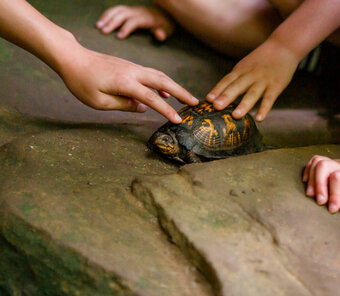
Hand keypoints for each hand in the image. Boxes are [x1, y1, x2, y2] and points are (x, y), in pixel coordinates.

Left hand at [58, 46, 197, 122]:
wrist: (73, 58)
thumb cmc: (82, 82)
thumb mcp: (99, 102)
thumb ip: (123, 106)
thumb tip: (143, 108)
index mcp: (126, 83)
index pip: (152, 98)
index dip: (166, 110)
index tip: (179, 120)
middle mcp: (133, 72)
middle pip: (163, 82)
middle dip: (181, 92)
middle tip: (195, 102)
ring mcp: (133, 67)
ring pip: (160, 76)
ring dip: (174, 86)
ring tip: (186, 98)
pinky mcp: (130, 66)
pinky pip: (152, 74)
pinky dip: (162, 83)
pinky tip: (165, 93)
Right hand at [96, 5, 174, 40]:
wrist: (165, 12)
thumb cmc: (166, 24)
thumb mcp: (168, 30)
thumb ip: (162, 33)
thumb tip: (160, 35)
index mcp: (147, 18)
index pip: (134, 21)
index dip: (127, 28)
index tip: (119, 36)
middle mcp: (138, 12)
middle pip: (122, 14)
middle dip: (112, 22)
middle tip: (103, 31)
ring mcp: (132, 10)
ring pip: (117, 10)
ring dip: (106, 17)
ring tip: (98, 26)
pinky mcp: (128, 10)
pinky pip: (116, 9)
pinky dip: (107, 14)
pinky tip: (100, 21)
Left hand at [206, 38, 300, 120]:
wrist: (283, 47)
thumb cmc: (263, 59)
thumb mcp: (246, 65)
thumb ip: (236, 78)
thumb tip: (221, 94)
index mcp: (241, 70)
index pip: (227, 80)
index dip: (217, 90)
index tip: (208, 100)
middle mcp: (250, 75)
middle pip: (236, 87)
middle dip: (226, 97)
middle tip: (216, 107)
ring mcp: (263, 81)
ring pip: (252, 94)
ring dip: (244, 105)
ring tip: (236, 116)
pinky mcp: (276, 86)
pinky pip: (269, 99)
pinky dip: (264, 109)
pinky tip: (259, 118)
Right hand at [302, 155, 339, 212]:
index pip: (338, 178)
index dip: (333, 194)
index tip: (333, 208)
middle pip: (323, 166)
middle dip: (318, 185)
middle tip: (320, 202)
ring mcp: (337, 164)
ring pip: (317, 162)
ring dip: (312, 179)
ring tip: (312, 195)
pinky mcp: (333, 165)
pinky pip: (315, 161)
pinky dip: (308, 171)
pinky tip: (309, 184)